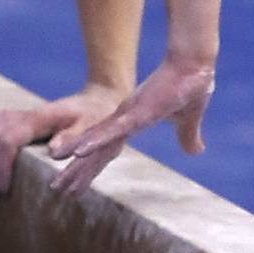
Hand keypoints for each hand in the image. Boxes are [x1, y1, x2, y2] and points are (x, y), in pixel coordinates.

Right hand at [0, 83, 126, 198]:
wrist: (100, 99)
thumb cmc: (98, 116)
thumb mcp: (93, 127)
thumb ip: (74, 137)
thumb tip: (52, 149)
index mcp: (41, 119)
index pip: (9, 139)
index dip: (2, 165)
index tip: (4, 189)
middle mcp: (29, 115)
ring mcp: (25, 114)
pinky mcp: (26, 116)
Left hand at [50, 57, 215, 195]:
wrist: (195, 63)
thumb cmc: (191, 85)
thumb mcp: (188, 119)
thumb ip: (187, 134)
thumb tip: (195, 151)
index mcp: (134, 119)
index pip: (109, 148)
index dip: (93, 165)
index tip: (77, 182)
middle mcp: (125, 118)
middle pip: (97, 150)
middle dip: (78, 172)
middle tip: (58, 189)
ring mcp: (129, 115)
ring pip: (98, 144)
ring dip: (78, 164)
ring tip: (58, 181)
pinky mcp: (136, 112)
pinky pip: (112, 131)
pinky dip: (95, 141)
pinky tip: (78, 154)